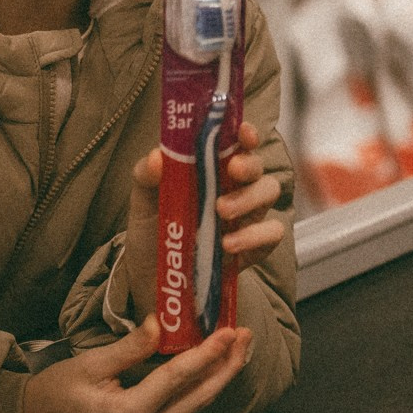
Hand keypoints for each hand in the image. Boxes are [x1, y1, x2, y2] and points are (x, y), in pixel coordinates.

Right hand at [20, 314, 251, 412]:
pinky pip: (183, 409)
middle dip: (226, 367)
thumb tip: (162, 323)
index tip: (228, 332)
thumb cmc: (58, 390)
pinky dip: (201, 386)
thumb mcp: (90, 362)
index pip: (176, 379)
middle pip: (197, 398)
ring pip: (195, 405)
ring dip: (219, 376)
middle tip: (246, 336)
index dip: (205, 354)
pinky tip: (214, 366)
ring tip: (238, 348)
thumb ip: (130, 347)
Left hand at [115, 122, 288, 314]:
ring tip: (221, 212)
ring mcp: (246, 217)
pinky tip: (229, 245)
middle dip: (249, 164)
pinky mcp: (253, 247)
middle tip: (232, 171)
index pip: (236, 143)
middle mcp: (233, 188)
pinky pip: (271, 234)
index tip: (243, 131)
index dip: (245, 133)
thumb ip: (146, 176)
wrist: (152, 281)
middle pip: (257, 166)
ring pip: (269, 192)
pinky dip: (254, 236)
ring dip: (250, 198)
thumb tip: (158, 157)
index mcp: (210, 170)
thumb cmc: (152, 234)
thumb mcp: (141, 203)